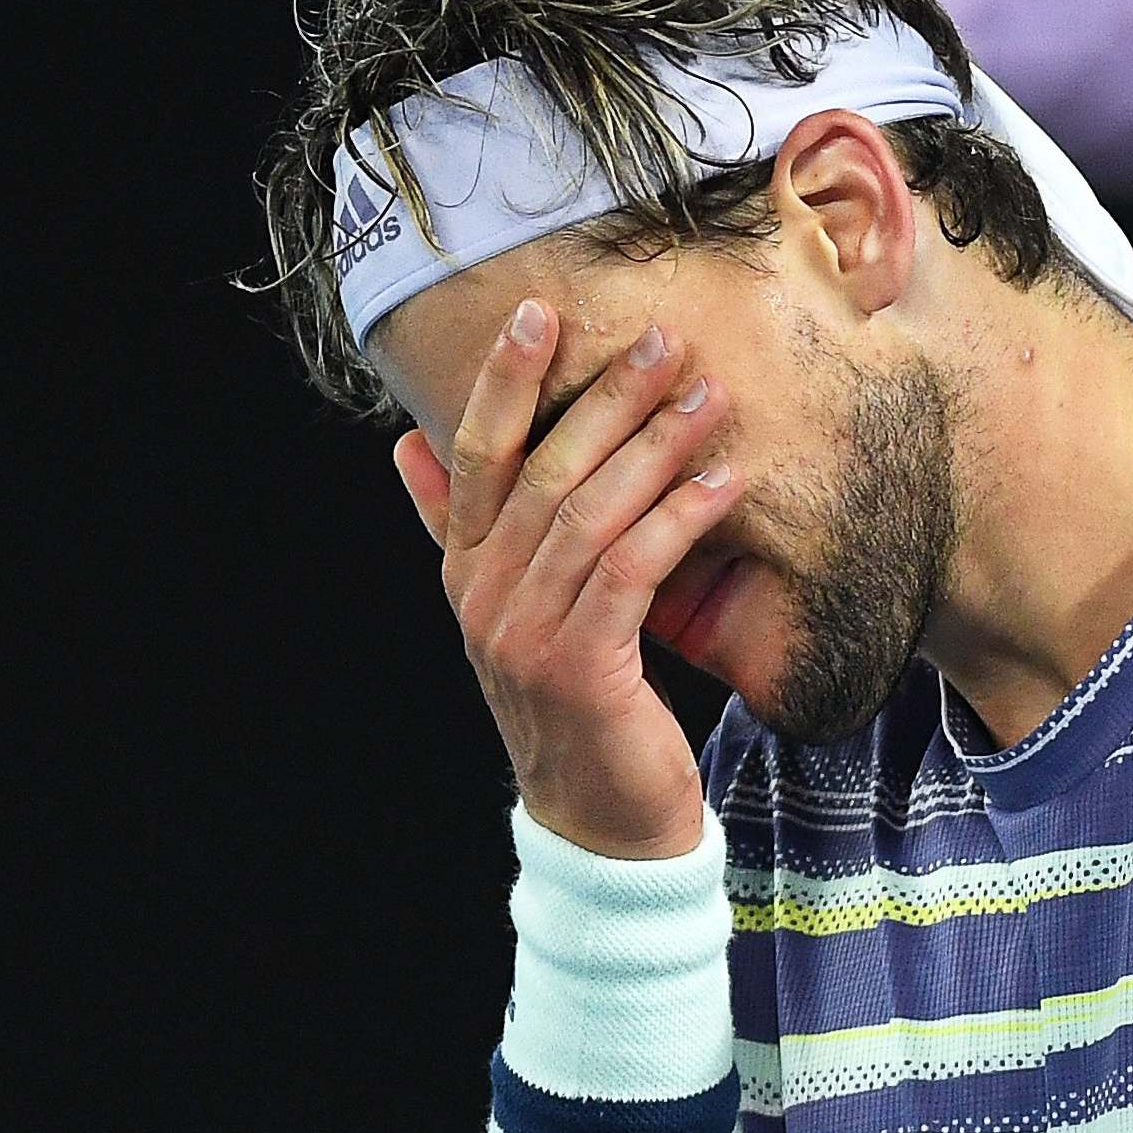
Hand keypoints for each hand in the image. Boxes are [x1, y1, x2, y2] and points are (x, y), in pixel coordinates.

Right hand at [391, 299, 743, 859]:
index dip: (502, 383)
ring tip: (709, 398)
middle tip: (664, 341)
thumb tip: (407, 448)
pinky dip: (679, 517)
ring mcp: (526, 633)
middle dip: (606, 399)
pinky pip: (633, 568)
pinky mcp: (581, 664)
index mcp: (466, 573)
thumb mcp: (513, 609)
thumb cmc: (572, 698)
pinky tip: (725, 483)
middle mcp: (485, 596)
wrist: (599, 819)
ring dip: (655, 448)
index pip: (475, 458)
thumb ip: (462, 529)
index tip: (538, 314)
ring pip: (591, 514)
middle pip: (543, 472)